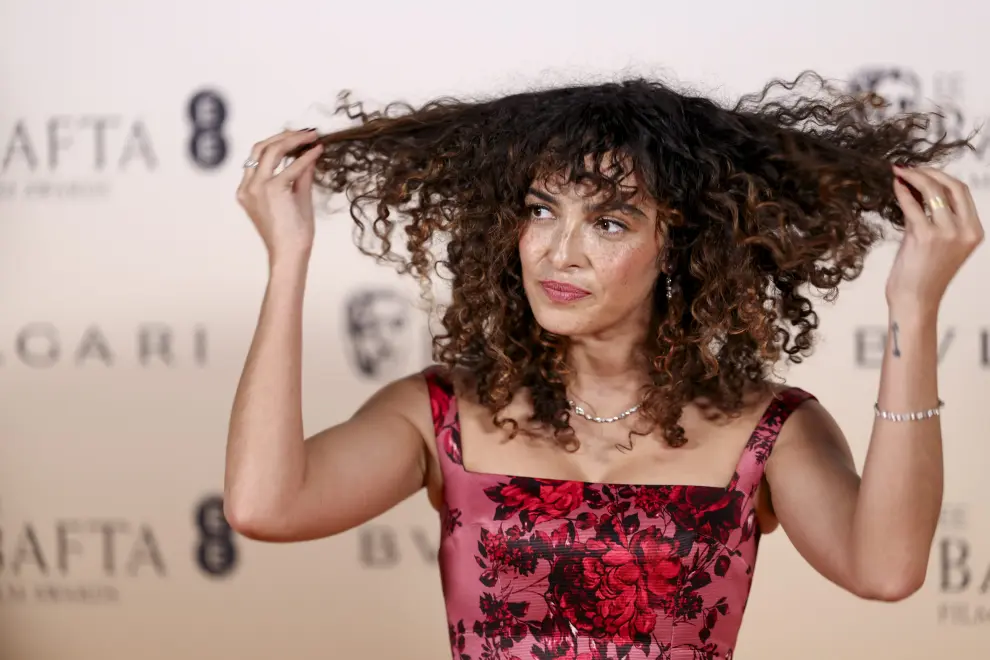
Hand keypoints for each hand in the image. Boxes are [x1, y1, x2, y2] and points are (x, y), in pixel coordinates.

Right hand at [236, 129, 324, 263]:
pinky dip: (306, 156)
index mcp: (248, 189)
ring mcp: (257, 187)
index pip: (258, 156)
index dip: (278, 142)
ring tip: (311, 136)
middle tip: (305, 132)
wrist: (290, 254)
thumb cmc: (292, 233)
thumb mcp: (296, 197)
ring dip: (293, 140)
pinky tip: (317, 150)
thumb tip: (309, 154)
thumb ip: (300, 175)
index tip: (298, 137)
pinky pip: (291, 166)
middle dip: (284, 136)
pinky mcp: (272, 190)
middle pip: (261, 148)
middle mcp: (248, 186)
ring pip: (271, 150)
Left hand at [886, 165, 983, 314]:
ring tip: (898, 173)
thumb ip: (932, 217)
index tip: (923, 170)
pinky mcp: (925, 236)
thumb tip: (915, 188)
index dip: (941, 176)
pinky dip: (902, 192)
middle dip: (929, 172)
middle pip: (951, 185)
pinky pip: (912, 205)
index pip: (961, 192)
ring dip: (913, 177)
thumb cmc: (922, 275)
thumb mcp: (936, 242)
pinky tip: (894, 186)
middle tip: (909, 168)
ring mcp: (947, 233)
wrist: (915, 301)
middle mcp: (965, 230)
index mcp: (974, 231)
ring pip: (932, 191)